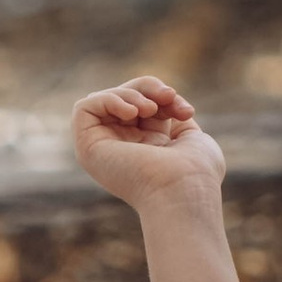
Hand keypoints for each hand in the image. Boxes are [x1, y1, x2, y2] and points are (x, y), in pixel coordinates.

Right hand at [71, 76, 226, 205]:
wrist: (184, 192)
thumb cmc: (196, 174)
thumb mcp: (189, 135)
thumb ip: (173, 117)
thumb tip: (165, 102)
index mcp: (145, 146)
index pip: (144, 104)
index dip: (164, 97)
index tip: (186, 111)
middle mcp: (121, 147)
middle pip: (123, 97)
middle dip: (148, 89)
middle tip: (168, 97)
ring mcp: (102, 148)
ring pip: (105, 99)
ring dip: (131, 94)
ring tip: (151, 109)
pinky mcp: (87, 147)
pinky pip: (85, 107)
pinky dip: (110, 100)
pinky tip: (131, 113)